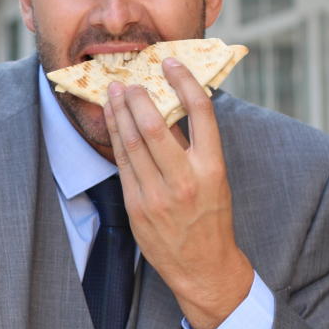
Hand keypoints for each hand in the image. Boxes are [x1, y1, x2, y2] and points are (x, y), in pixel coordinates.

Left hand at [101, 57, 252, 328]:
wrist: (203, 267)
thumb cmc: (211, 217)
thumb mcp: (215, 179)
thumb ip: (194, 146)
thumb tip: (172, 104)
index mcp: (212, 169)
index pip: (200, 113)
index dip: (184, 81)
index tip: (172, 61)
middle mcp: (185, 181)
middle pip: (155, 126)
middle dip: (137, 97)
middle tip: (128, 78)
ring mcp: (157, 196)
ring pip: (131, 144)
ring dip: (120, 113)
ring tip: (114, 93)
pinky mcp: (136, 208)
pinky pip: (122, 165)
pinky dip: (116, 139)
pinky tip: (113, 123)